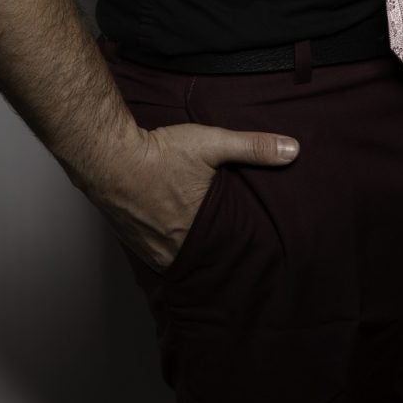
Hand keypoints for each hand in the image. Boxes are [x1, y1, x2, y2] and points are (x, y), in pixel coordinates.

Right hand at [93, 121, 299, 271]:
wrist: (110, 157)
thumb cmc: (160, 153)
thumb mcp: (213, 143)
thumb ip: (253, 147)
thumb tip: (292, 150)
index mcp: (198, 232)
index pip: (226, 252)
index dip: (236, 250)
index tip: (249, 251)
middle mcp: (172, 248)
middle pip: (200, 258)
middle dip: (212, 253)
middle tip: (224, 248)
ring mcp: (149, 249)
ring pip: (175, 258)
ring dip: (187, 252)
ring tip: (199, 245)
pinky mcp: (130, 242)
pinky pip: (153, 254)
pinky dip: (164, 248)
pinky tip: (169, 237)